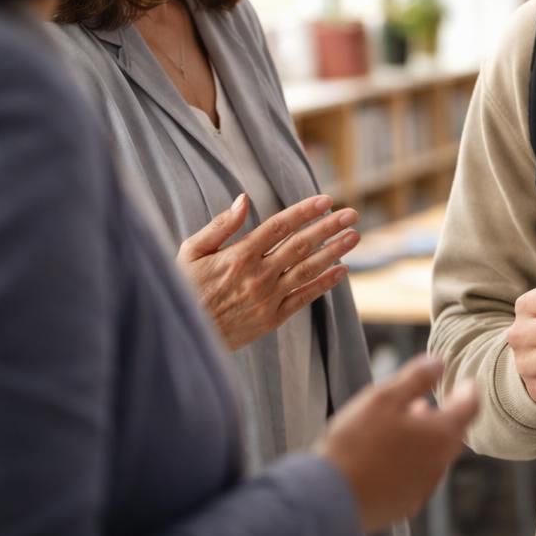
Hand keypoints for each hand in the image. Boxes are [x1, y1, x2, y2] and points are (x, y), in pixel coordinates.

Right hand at [177, 193, 359, 350]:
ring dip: (334, 252)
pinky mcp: (271, 318)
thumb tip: (243, 199)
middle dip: (329, 227)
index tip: (326, 200)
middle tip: (353, 214)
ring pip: (307, 270)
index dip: (304, 212)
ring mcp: (267, 298)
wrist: (180, 336)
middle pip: (300, 245)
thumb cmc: (183, 288)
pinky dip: (324, 283)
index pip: (279, 226)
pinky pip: (304, 298)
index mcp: (238, 255)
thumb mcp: (190, 252)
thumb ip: (219, 226)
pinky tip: (342, 270)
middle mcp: (257, 275)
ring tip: (354, 237)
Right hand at [318, 355, 478, 533]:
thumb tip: (439, 363)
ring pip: (435, 457)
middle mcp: (440, 464)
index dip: (469, 391)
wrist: (328, 499)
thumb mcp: (383, 398)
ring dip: (426, 440)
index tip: (466, 383)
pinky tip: (388, 457)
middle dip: (445, 415)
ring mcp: (424, 488)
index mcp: (441, 434)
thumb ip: (416, 377)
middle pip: (453, 433)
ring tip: (403, 426)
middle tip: (427, 402)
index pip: (470, 407)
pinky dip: (411, 463)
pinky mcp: (406, 505)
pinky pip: (417, 478)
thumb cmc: (355, 443)